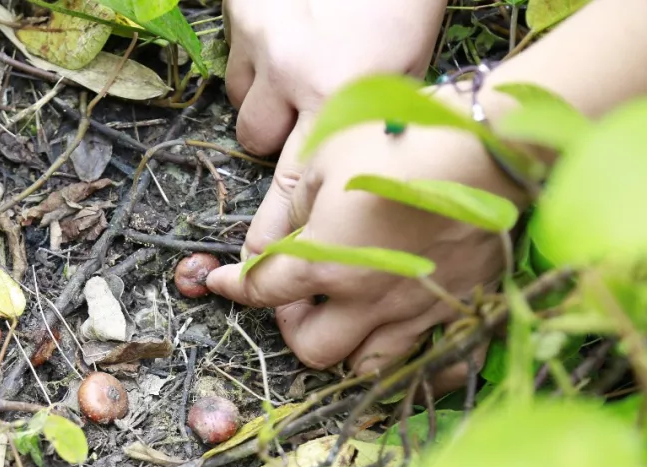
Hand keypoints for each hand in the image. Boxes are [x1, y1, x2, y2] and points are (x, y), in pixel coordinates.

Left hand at [207, 85, 526, 381]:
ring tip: (349, 318)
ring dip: (348, 348)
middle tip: (300, 299)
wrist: (489, 148)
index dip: (235, 287)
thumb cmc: (398, 141)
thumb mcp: (324, 157)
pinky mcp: (461, 308)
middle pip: (313, 349)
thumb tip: (282, 238)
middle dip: (296, 328)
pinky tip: (410, 339)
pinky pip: (435, 361)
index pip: (262, 291)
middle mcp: (366, 300)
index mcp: (324, 263)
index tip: (222, 283)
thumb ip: (295, 207)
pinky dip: (416, 360)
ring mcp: (416, 310)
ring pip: (369, 366)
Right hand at [225, 0, 445, 246]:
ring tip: (299, 72)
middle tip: (292, 139)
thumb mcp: (409, 64)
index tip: (255, 262)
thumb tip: (344, 172)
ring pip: (246, 103)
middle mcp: (297, 74)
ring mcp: (263, 42)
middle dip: (272, 146)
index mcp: (347, 94)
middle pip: (260, 146)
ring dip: (267, 101)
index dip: (271, 232)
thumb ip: (367, 120)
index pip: (296, 185)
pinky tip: (286, 40)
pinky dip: (257, 62)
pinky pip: (237, 62)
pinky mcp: (242, 14)